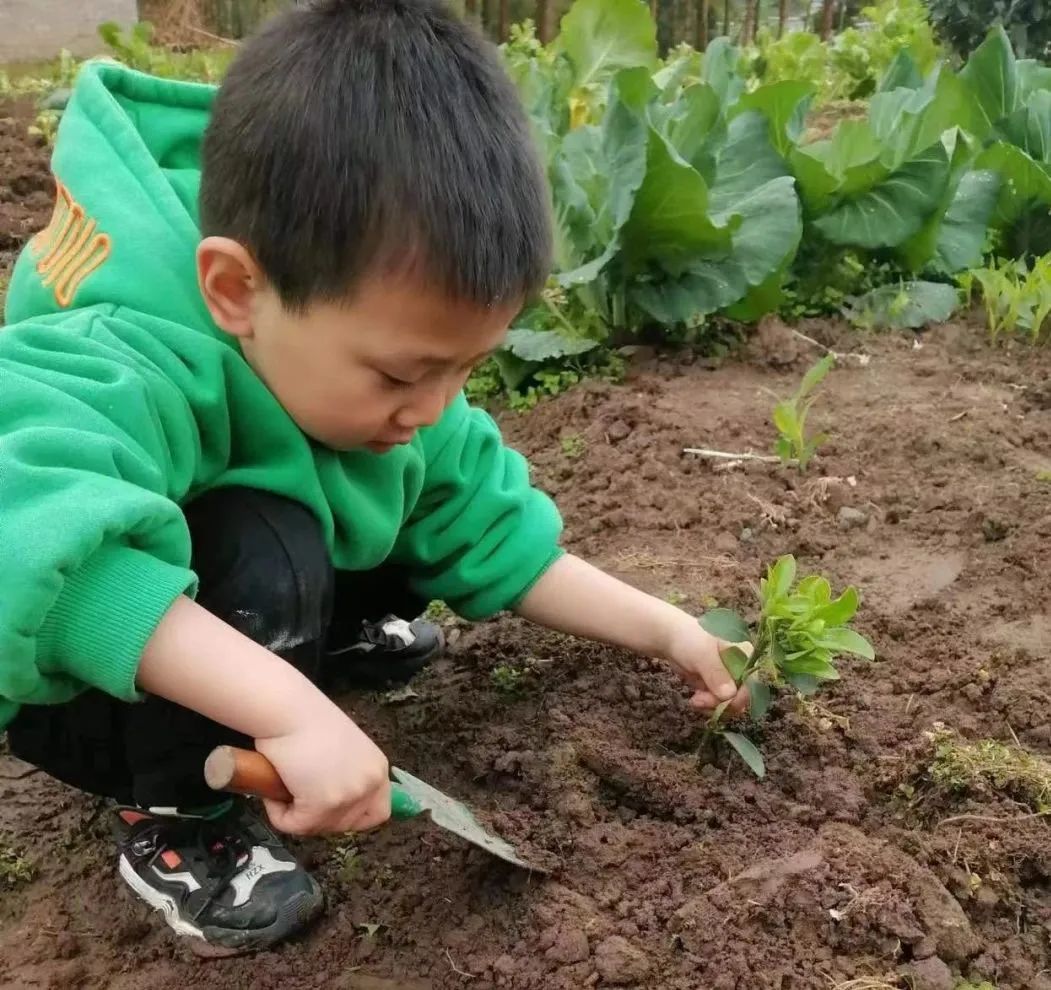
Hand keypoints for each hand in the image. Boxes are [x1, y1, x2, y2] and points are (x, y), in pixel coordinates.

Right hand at [255, 702, 390, 836]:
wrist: (287, 709)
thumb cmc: (305, 721)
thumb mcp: (342, 750)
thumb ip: (347, 775)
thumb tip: (335, 804)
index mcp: (377, 768)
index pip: (379, 813)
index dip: (352, 817)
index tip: (329, 811)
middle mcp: (371, 783)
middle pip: (347, 826)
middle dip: (320, 817)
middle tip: (300, 794)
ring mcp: (349, 795)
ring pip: (318, 827)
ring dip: (296, 813)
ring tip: (287, 783)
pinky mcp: (323, 805)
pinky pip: (294, 826)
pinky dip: (279, 813)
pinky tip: (275, 789)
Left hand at [662, 614, 749, 714]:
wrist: (671, 638)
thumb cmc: (689, 639)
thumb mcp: (703, 654)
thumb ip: (716, 674)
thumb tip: (730, 695)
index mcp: (745, 655)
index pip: (752, 682)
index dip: (741, 697)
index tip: (724, 703)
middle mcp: (741, 669)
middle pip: (741, 697)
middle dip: (722, 704)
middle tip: (702, 701)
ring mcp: (728, 679)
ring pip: (729, 703)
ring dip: (713, 707)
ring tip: (695, 700)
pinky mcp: (716, 687)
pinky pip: (718, 704)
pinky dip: (707, 706)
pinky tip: (695, 700)